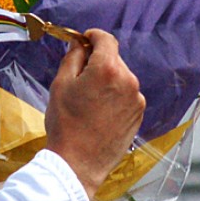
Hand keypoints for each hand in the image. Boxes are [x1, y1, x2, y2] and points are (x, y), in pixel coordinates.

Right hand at [44, 29, 145, 200]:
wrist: (78, 163)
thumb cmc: (66, 123)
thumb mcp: (61, 84)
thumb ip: (73, 56)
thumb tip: (80, 42)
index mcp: (107, 69)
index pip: (106, 39)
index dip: (92, 36)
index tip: (83, 41)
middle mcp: (128, 80)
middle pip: (113, 58)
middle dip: (97, 61)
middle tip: (79, 77)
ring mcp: (136, 99)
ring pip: (120, 77)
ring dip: (107, 79)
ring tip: (88, 99)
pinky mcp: (139, 115)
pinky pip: (126, 94)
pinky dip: (114, 96)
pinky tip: (99, 112)